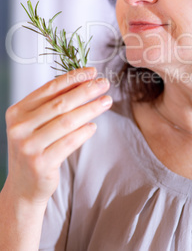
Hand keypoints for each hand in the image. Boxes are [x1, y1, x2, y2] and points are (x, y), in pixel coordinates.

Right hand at [5, 67, 111, 205]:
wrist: (23, 186)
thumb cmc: (35, 148)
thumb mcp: (35, 123)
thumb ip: (53, 104)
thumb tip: (83, 81)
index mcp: (17, 112)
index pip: (49, 89)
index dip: (72, 78)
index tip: (91, 71)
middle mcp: (19, 128)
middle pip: (60, 103)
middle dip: (85, 91)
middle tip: (104, 83)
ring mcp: (28, 147)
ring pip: (67, 122)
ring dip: (90, 109)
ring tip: (107, 101)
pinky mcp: (41, 164)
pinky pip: (69, 143)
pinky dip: (83, 132)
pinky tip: (94, 126)